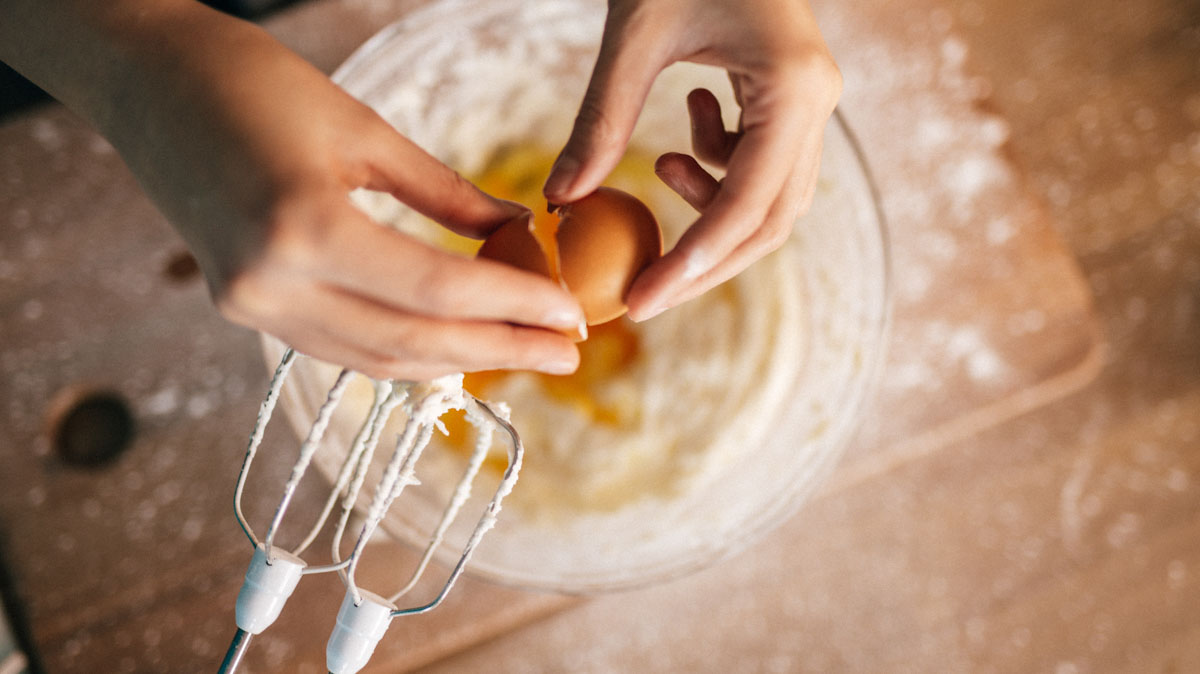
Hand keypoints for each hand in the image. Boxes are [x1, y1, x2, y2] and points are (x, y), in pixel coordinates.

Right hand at [93, 4, 584, 379]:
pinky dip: (404, 351)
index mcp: (303, 227)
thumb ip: (447, 196)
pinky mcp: (243, 306)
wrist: (146, 83)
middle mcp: (269, 284)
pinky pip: (341, 348)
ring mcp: (249, 305)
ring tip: (523, 352)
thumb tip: (517, 233)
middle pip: (413, 341)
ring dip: (457, 362)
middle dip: (501, 352)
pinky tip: (452, 345)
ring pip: (377, 359)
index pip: (436, 289)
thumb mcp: (365, 132)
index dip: (513, 307)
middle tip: (569, 353)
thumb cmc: (255, 83)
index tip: (570, 316)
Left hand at [543, 0, 841, 320]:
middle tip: (642, 289)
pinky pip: (764, 166)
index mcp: (792, 86)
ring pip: (772, 200)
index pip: (747, 205)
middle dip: (705, 260)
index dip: (694, 263)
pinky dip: (719, 170)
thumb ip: (599, 121)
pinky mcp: (794, 101)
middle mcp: (818, 102)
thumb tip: (560, 201)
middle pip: (771, 220)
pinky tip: (686, 129)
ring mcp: (813, 103)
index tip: (642, 303)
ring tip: (661, 166)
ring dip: (712, 208)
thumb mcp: (634, 36)